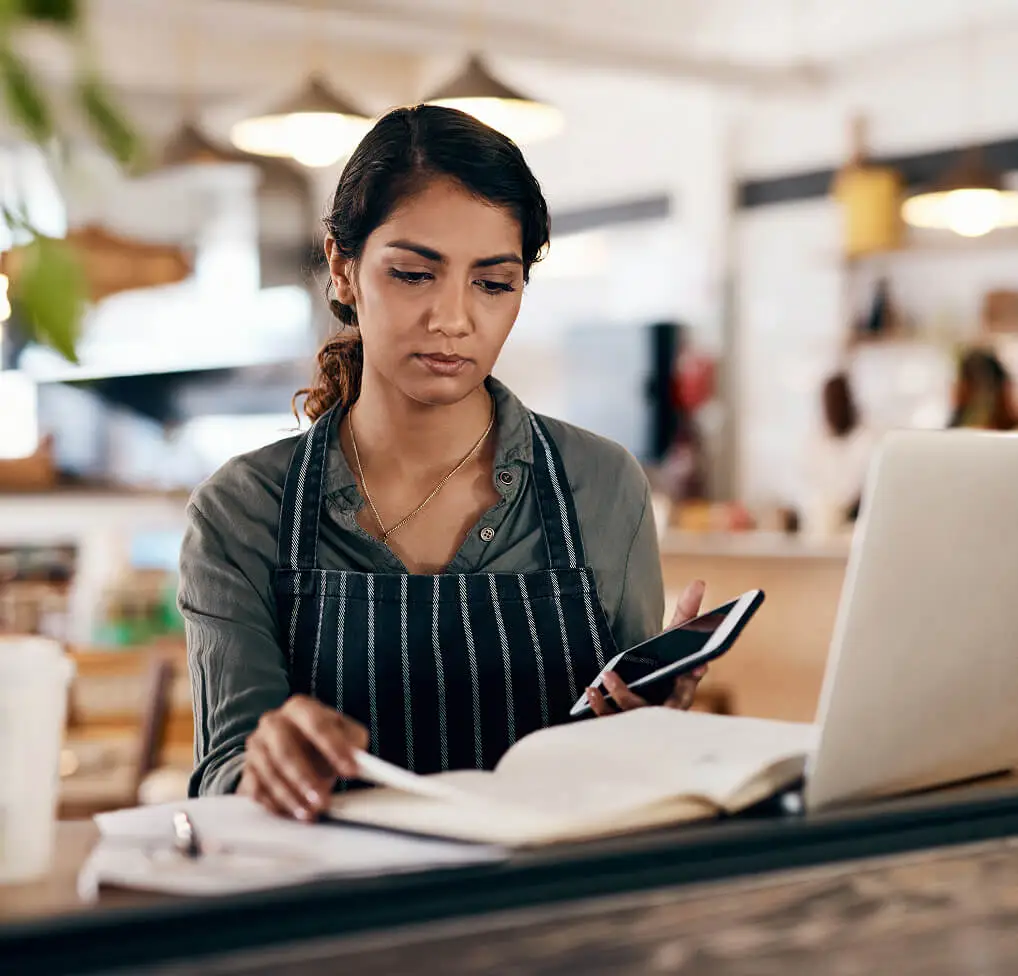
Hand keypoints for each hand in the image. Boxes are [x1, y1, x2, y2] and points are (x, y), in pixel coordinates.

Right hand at [238, 695, 367, 820]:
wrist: (287, 746)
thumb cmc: (320, 741)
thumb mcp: (343, 733)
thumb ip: (354, 742)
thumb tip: (360, 760)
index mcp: (299, 708)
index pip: (317, 724)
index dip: (335, 748)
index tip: (351, 771)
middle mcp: (273, 723)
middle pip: (286, 750)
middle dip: (306, 778)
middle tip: (324, 801)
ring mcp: (256, 746)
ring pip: (270, 773)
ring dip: (291, 797)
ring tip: (311, 813)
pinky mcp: (247, 771)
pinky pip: (257, 790)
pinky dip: (275, 804)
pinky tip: (292, 813)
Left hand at [585, 579, 708, 715]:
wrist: (647, 679)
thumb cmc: (666, 657)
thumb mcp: (676, 636)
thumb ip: (687, 613)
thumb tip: (699, 583)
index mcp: (682, 690)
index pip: (685, 689)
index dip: (689, 679)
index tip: (693, 666)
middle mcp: (664, 709)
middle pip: (650, 711)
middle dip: (629, 697)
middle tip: (610, 675)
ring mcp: (643, 717)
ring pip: (628, 717)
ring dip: (612, 699)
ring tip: (601, 678)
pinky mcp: (625, 720)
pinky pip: (613, 721)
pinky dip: (601, 708)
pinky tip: (591, 690)